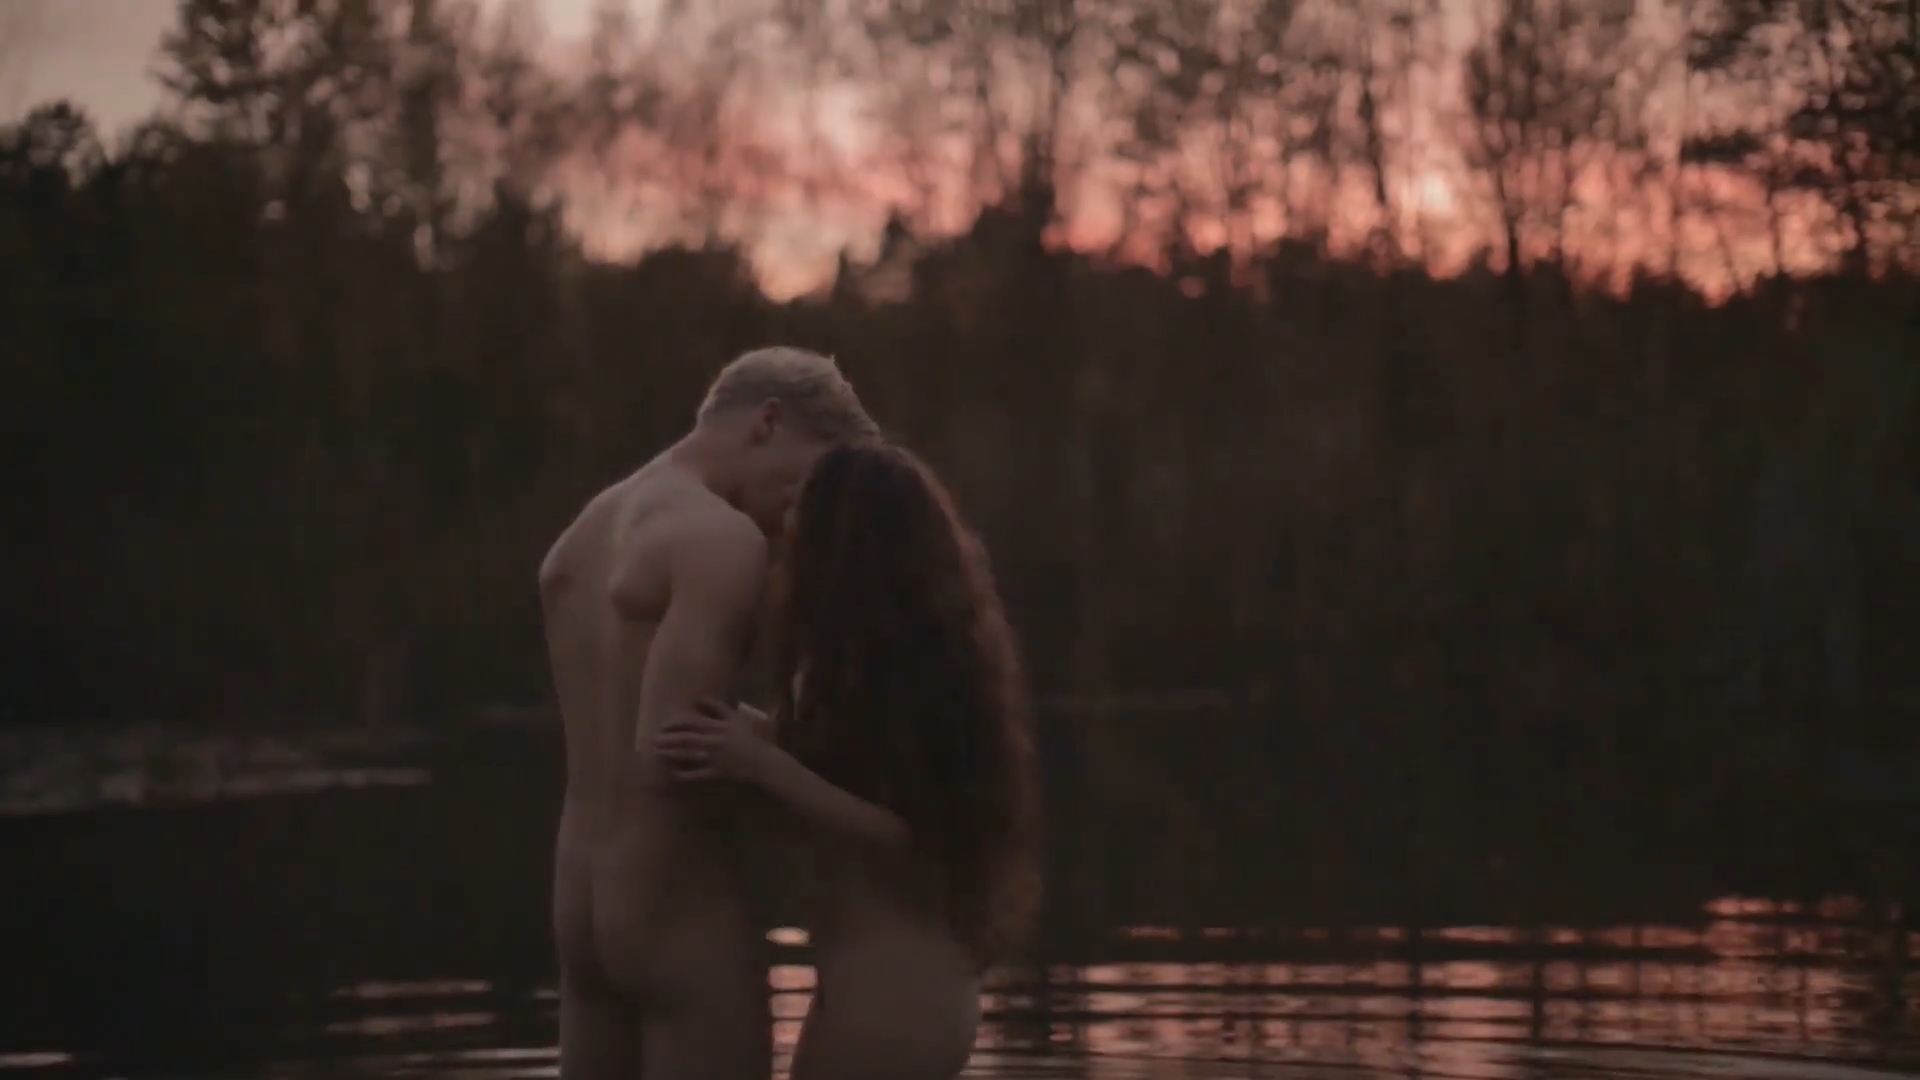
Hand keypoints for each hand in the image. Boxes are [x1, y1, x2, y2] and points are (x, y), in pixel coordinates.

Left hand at [655, 698, 770, 783]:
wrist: (762, 761)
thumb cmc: (749, 738)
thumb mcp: (735, 718)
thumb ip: (717, 708)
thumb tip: (699, 698)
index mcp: (717, 727)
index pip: (691, 722)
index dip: (674, 723)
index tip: (663, 725)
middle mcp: (712, 741)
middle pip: (685, 739)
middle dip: (667, 739)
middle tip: (653, 740)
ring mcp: (713, 758)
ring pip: (687, 755)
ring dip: (670, 754)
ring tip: (657, 753)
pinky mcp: (715, 773)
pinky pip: (696, 774)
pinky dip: (683, 774)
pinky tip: (672, 773)